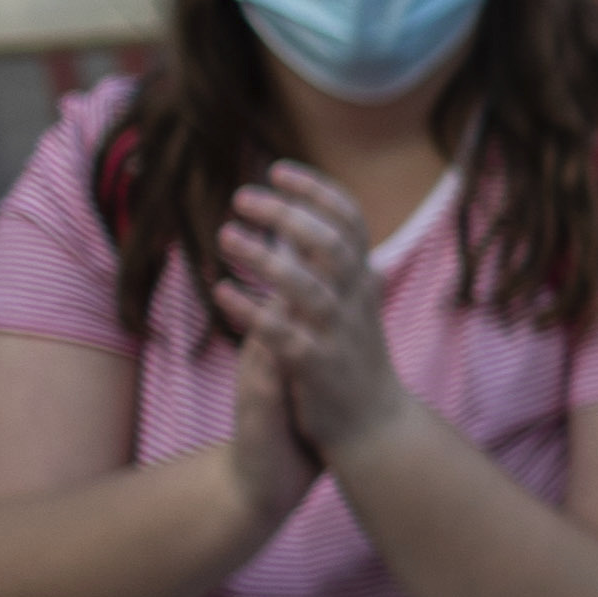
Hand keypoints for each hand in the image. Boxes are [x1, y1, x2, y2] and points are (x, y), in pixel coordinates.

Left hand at [212, 165, 412, 476]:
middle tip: (242, 197)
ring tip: (226, 235)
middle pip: (332, 246)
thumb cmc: (351, 360)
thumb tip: (302, 217)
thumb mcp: (350, 304)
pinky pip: (285, 336)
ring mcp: (338, 336)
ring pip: (310, 289)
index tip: (278, 169)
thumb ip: (329, 264)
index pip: (351, 223)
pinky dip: (254, 313)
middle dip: (290, 215)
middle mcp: (355, 303)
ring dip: (268, 260)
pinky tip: (224, 293)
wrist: (374, 427)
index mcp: (361, 282)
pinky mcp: (316, 370)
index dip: (318, 191)